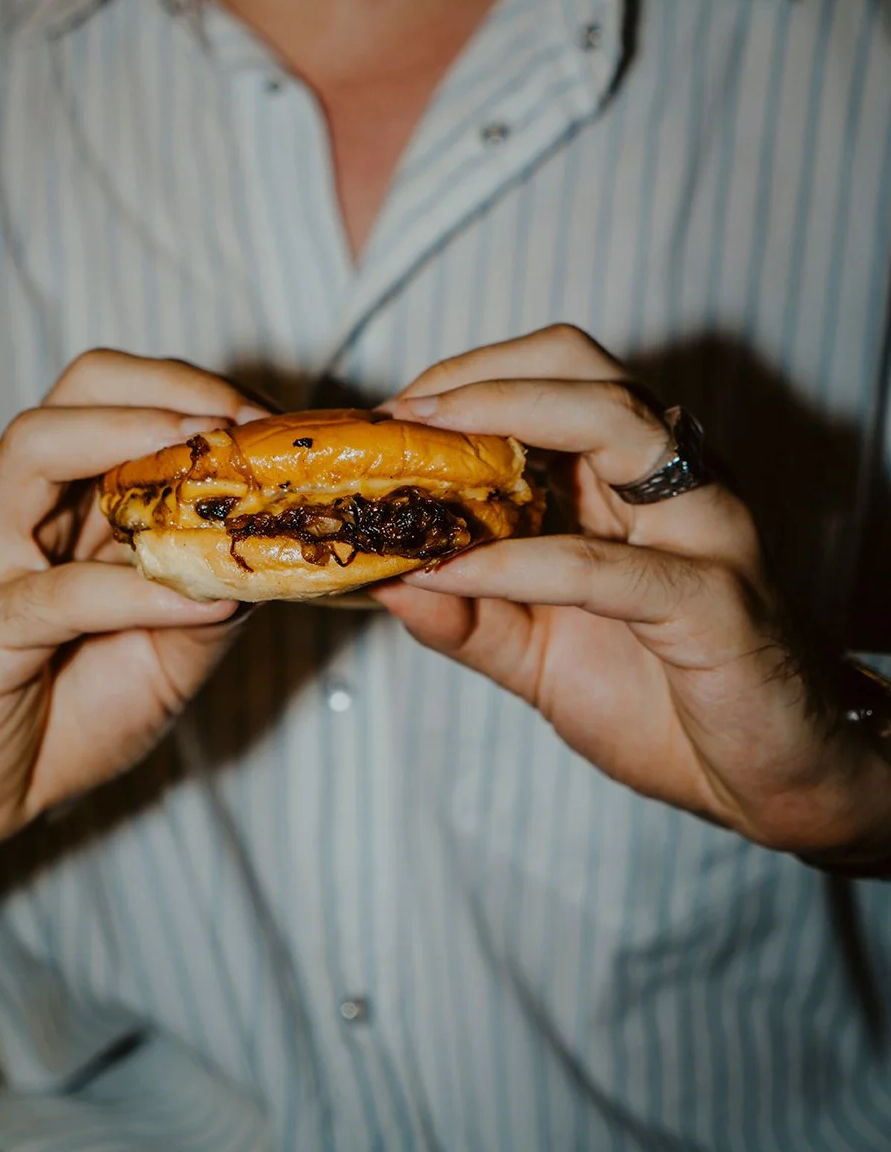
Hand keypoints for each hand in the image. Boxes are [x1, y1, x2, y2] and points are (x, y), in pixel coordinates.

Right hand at [0, 352, 266, 859]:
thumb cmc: (73, 707)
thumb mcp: (176, 642)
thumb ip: (220, 587)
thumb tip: (291, 549)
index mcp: (71, 494)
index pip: (126, 390)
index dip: (203, 390)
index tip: (274, 422)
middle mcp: (22, 505)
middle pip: (80, 386)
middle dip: (172, 388)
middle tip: (243, 427)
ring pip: (37, 446)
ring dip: (134, 439)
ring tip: (208, 467)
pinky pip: (63, 590)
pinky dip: (141, 590)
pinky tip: (201, 603)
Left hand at [378, 325, 890, 860]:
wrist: (770, 783)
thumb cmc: (663, 702)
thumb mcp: (538, 654)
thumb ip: (466, 617)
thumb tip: (381, 579)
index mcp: (633, 479)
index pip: (555, 375)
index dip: (467, 376)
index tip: (387, 415)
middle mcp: (674, 482)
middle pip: (583, 367)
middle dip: (479, 375)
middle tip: (401, 415)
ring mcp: (704, 530)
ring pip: (614, 421)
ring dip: (503, 417)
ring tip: (423, 446)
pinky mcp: (714, 601)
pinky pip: (601, 564)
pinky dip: (513, 562)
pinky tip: (452, 573)